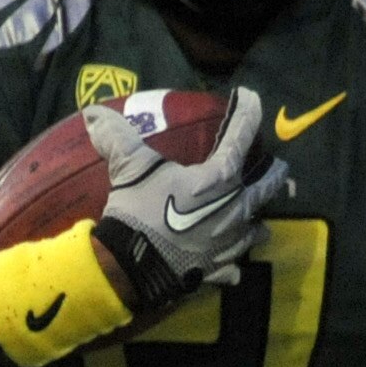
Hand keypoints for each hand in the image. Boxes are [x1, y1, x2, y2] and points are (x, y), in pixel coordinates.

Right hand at [85, 87, 284, 318]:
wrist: (130, 268)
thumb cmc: (138, 212)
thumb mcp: (128, 168)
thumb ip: (117, 137)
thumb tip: (93, 113)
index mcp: (219, 178)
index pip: (242, 135)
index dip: (248, 111)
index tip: (249, 96)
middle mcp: (235, 209)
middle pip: (269, 184)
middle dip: (272, 172)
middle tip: (269, 165)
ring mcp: (230, 243)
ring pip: (259, 228)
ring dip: (256, 218)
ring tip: (250, 214)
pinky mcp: (218, 270)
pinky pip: (236, 265)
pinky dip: (233, 259)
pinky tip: (228, 256)